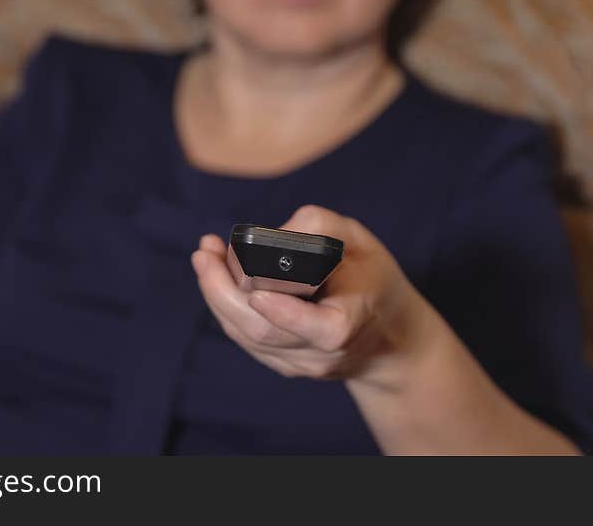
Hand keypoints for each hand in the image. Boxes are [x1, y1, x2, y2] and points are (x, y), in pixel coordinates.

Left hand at [191, 205, 431, 389]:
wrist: (389, 338)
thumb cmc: (373, 282)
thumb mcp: (361, 243)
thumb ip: (321, 227)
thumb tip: (274, 231)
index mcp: (348, 325)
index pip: (317, 329)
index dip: (285, 313)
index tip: (258, 293)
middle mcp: (321, 354)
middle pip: (264, 332)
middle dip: (224, 292)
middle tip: (203, 253)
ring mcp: (300, 365)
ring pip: (247, 337)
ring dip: (216, 296)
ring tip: (204, 257)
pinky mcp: (283, 366)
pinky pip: (245, 339)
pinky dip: (225, 307)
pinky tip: (214, 278)